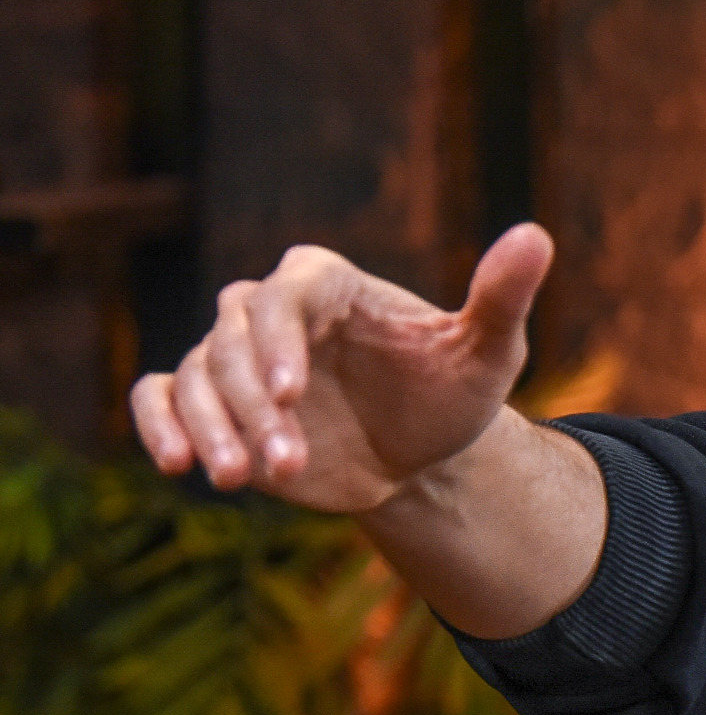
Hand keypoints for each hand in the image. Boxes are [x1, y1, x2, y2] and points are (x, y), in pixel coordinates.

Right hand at [130, 224, 553, 513]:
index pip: (285, 295)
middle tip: (286, 462)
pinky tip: (177, 463)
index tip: (290, 393)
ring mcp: (236, 356)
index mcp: (329, 284)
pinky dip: (159, 423)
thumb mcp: (486, 353)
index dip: (278, 342)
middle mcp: (272, 312)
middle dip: (251, 405)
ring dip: (211, 427)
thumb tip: (537, 235)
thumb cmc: (451, 394)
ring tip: (238, 479)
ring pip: (196, 375)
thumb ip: (501, 298)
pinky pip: (162, 396)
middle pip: (231, 341)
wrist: (420, 456)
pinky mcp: (214, 400)